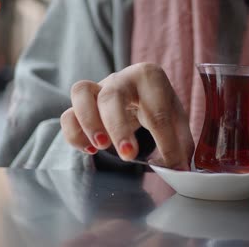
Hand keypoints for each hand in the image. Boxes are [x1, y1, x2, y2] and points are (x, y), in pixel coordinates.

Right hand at [60, 63, 193, 169]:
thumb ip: (180, 144)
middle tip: (128, 155)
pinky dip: (75, 134)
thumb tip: (179, 170)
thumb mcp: (177, 120)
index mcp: (150, 76)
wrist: (140, 93)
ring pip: (81, 94)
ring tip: (101, 147)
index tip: (174, 165)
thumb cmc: (159, 106)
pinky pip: (68, 115)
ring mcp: (98, 88)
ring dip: (89, 123)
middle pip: (112, 96)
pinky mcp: (82, 104)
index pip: (157, 111)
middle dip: (118, 128)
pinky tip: (90, 150)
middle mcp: (121, 78)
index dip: (166, 142)